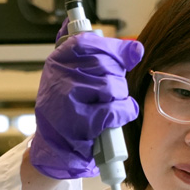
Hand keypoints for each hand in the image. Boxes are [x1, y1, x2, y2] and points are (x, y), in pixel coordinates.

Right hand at [29, 24, 143, 179]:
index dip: (116, 49)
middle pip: (107, 65)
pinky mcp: (81, 122)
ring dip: (120, 98)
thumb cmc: (66, 108)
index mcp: (58, 59)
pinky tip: (119, 116)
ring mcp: (69, 98)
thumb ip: (96, 55)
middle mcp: (60, 75)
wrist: (53, 146)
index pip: (92, 42)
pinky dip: (124, 113)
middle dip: (117, 79)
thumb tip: (135, 48)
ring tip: (111, 104)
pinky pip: (116, 110)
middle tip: (112, 91)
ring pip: (114, 87)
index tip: (131, 55)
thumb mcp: (71, 75)